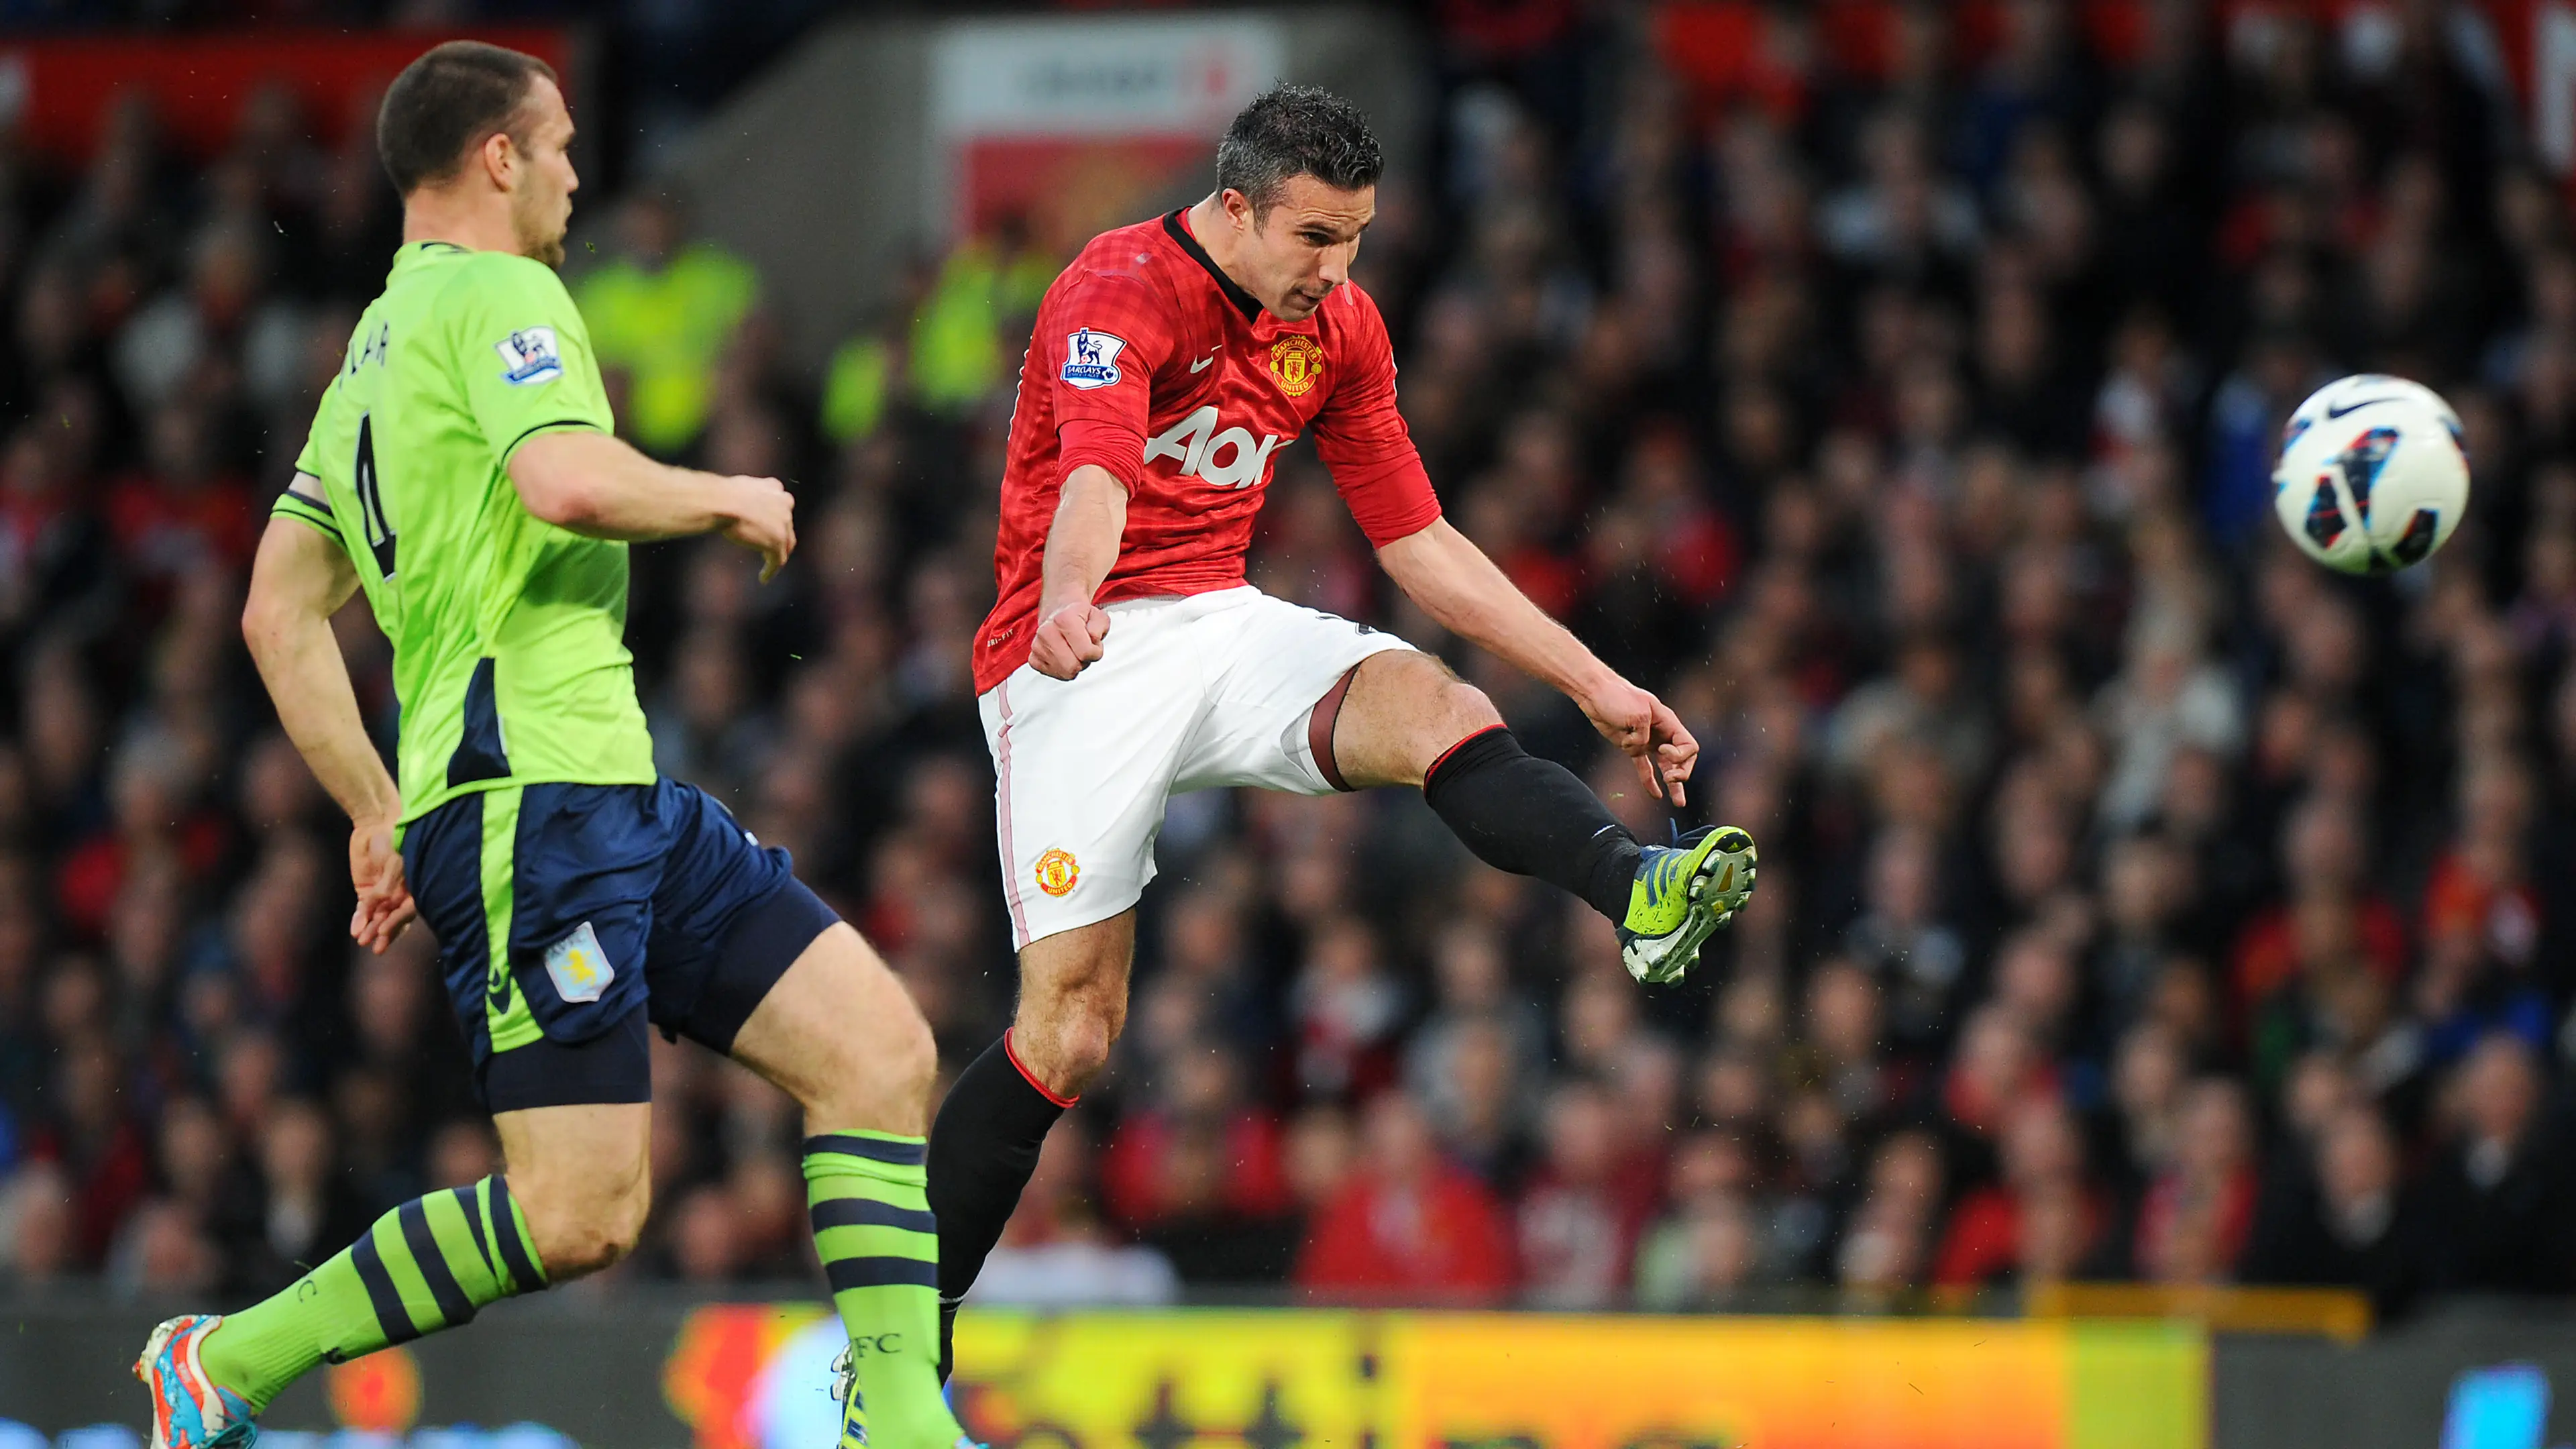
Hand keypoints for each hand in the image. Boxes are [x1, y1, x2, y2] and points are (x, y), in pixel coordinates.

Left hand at [349, 815, 416, 953]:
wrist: (374, 824)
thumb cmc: (392, 840)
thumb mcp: (393, 863)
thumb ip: (387, 886)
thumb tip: (381, 907)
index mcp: (414, 888)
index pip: (406, 911)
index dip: (396, 922)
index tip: (384, 931)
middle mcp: (399, 893)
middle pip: (392, 918)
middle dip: (383, 932)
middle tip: (374, 946)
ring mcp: (382, 893)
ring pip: (377, 916)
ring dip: (370, 928)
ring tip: (361, 940)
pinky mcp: (366, 890)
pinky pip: (363, 908)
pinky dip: (359, 918)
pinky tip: (355, 928)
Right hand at [720, 475, 796, 581]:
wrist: (722, 502)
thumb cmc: (719, 494)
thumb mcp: (735, 488)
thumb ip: (743, 495)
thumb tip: (726, 498)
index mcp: (774, 488)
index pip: (781, 505)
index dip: (776, 517)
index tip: (769, 525)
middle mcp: (784, 504)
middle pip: (786, 525)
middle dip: (780, 536)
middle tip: (768, 547)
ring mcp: (784, 523)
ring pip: (786, 544)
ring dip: (777, 555)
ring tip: (769, 564)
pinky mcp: (778, 541)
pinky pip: (777, 560)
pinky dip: (770, 570)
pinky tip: (763, 578)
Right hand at [1029, 600, 1110, 678]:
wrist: (1059, 613)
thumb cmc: (1080, 617)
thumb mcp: (1098, 617)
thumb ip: (1099, 628)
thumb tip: (1092, 640)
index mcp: (1064, 619)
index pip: (1085, 652)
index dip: (1095, 652)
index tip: (1094, 645)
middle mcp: (1046, 632)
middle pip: (1073, 667)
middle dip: (1084, 662)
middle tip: (1083, 649)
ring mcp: (1037, 646)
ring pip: (1065, 674)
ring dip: (1074, 666)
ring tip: (1074, 650)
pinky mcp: (1033, 659)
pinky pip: (1055, 675)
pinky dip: (1063, 670)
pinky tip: (1064, 656)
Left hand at [1578, 675, 1699, 806]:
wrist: (1595, 693)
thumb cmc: (1617, 696)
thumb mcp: (1636, 712)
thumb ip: (1643, 733)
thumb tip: (1639, 747)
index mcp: (1668, 722)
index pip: (1689, 746)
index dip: (1680, 756)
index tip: (1662, 752)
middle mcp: (1661, 733)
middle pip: (1682, 759)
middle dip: (1681, 773)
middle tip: (1670, 779)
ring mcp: (1648, 741)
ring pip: (1666, 767)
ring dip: (1674, 785)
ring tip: (1679, 803)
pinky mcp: (1632, 747)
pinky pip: (1644, 768)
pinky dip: (1649, 782)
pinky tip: (1656, 795)